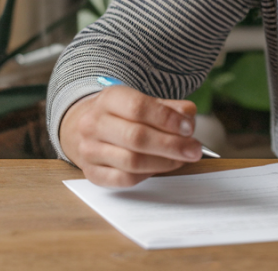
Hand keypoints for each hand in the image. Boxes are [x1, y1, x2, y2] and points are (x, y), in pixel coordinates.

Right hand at [59, 85, 201, 186]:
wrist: (83, 126)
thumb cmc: (120, 114)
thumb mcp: (142, 101)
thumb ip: (168, 108)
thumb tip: (188, 116)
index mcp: (109, 98)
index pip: (139, 108)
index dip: (167, 119)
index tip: (189, 128)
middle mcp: (94, 124)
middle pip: (136, 137)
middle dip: (172, 145)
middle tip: (194, 149)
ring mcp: (89, 150)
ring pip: (132, 162)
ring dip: (164, 162)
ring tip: (181, 158)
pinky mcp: (92, 173)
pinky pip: (125, 179)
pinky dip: (148, 175)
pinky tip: (160, 167)